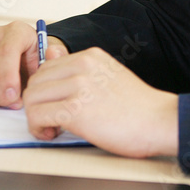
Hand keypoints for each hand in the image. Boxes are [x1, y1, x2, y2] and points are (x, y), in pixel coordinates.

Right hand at [0, 21, 67, 107]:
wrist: (26, 57)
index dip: (8, 77)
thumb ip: (55, 57)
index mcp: (16, 30)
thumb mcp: (51, 57)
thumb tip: (52, 55)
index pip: (6, 51)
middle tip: (13, 103)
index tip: (14, 96)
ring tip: (5, 100)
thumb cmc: (37, 59)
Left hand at [23, 47, 178, 157]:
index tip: (55, 106)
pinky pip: (37, 115)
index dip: (45, 91)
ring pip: (32, 98)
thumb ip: (78, 69)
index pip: (46, 68)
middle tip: (51, 121)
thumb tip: (50, 57)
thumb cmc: (136, 106)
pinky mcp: (74, 109)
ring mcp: (78, 85)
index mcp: (90, 56)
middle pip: (35, 82)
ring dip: (36, 117)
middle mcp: (82, 65)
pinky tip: (53, 133)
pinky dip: (38, 128)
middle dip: (37, 104)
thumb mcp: (107, 76)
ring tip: (53, 128)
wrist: (158, 121)